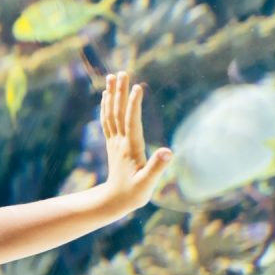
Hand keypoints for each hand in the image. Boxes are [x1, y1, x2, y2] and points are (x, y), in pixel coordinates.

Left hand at [100, 71, 171, 212]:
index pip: (131, 121)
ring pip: (111, 113)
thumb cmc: (134, 194)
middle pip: (118, 112)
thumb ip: (157, 168)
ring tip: (112, 77)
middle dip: (120, 92)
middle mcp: (120, 142)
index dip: (134, 104)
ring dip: (112, 94)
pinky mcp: (112, 145)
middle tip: (121, 72)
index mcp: (130, 148)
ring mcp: (114, 142)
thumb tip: (168, 152)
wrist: (114, 202)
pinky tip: (106, 96)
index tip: (137, 87)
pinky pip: (107, 121)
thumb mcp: (148, 184)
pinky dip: (106, 107)